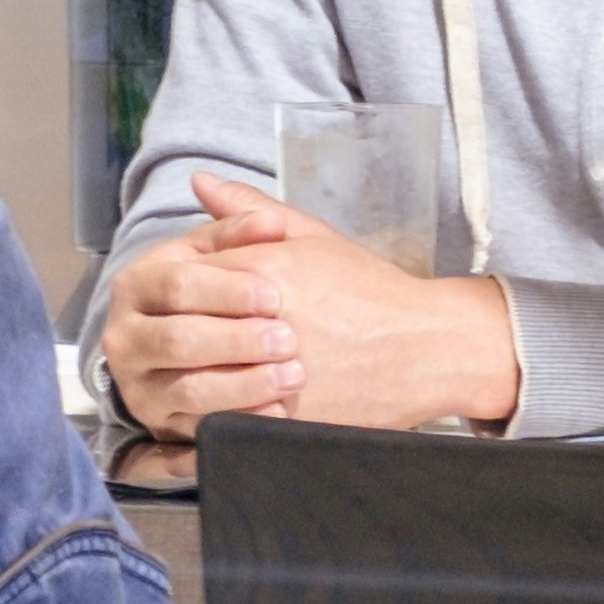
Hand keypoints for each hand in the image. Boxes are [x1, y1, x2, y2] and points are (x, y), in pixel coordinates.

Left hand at [101, 172, 522, 440]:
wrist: (426, 346)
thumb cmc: (370, 290)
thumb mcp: (310, 236)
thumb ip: (247, 211)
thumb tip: (199, 182)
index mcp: (260, 270)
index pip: (182, 276)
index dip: (180, 292)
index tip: (190, 301)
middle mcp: (259, 320)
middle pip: (181, 330)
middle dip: (177, 337)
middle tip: (186, 341)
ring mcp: (270, 372)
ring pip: (195, 379)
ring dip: (190, 377)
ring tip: (201, 373)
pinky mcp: (284, 416)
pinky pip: (225, 420)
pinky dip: (216, 414)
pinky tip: (222, 403)